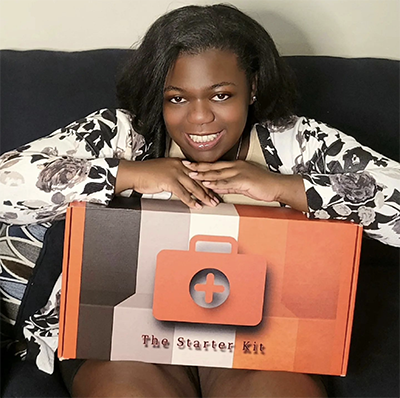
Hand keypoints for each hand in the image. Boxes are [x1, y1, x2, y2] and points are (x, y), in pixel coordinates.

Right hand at [115, 158, 218, 208]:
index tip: (214, 189)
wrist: (134, 173)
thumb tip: (183, 186)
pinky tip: (196, 205)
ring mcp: (174, 173)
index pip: (197, 173)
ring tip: (210, 203)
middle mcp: (179, 166)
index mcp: (179, 163)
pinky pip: (183, 193)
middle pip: (198, 179)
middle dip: (209, 190)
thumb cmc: (146, 173)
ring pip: (193, 186)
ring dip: (203, 196)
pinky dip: (190, 201)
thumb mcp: (164, 171)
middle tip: (216, 198)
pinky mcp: (169, 181)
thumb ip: (175, 177)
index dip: (206, 182)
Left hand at [184, 160, 307, 211]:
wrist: (276, 186)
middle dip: (198, 166)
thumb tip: (217, 188)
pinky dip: (216, 183)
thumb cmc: (262, 185)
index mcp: (235, 166)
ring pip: (217, 173)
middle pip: (213, 166)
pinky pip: (227, 182)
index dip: (202, 164)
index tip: (191, 164)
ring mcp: (239, 172)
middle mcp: (236, 166)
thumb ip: (229, 185)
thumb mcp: (242, 184)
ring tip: (191, 175)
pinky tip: (208, 183)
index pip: (215, 165)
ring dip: (203, 174)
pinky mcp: (243, 180)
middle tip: (185, 166)